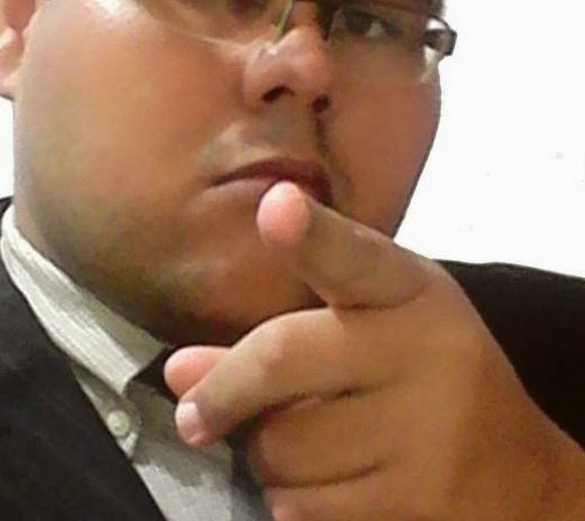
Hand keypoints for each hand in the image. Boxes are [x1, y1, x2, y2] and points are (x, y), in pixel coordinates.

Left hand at [165, 181, 584, 520]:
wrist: (515, 474)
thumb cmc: (423, 372)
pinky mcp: (415, 509)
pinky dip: (292, 499)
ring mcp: (424, 438)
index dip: (312, 234)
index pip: (353, 257)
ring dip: (265, 451)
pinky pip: (304, 509)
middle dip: (221, 390)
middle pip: (281, 360)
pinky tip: (328, 478)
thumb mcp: (371, 326)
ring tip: (300, 438)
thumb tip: (179, 371)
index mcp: (407, 292)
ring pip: (282, 449)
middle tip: (192, 412)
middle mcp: (420, 355)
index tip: (276, 205)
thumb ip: (283, 333)